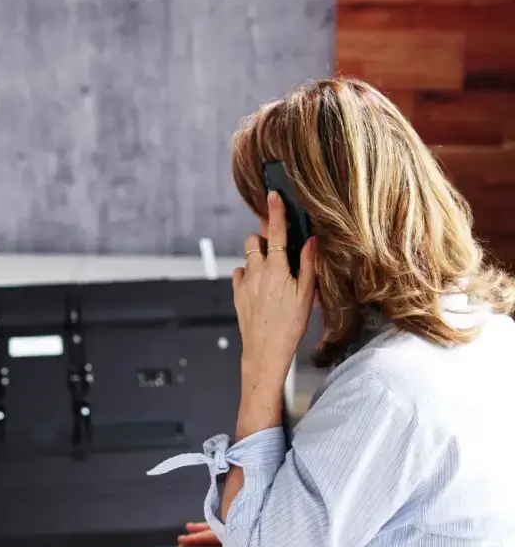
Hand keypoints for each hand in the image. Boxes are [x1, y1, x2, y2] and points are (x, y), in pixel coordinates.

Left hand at [233, 191, 315, 386]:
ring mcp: (244, 282)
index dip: (276, 211)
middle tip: (280, 249)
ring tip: (273, 271)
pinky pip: (240, 273)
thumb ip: (308, 265)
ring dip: (258, 255)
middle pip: (256, 240)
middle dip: (266, 238)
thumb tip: (311, 241)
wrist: (265, 351)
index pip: (278, 232)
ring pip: (248, 255)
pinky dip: (249, 272)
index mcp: (277, 270)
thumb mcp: (306, 296)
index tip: (273, 195)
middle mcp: (257, 271)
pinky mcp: (237, 293)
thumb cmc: (289, 326)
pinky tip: (260, 284)